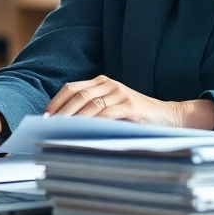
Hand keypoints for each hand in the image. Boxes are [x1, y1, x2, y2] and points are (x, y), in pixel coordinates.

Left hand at [44, 75, 213, 128]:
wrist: (170, 118)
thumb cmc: (137, 117)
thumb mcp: (112, 110)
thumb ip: (92, 112)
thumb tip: (63, 127)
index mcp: (102, 83)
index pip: (72, 88)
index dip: (56, 101)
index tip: (44, 117)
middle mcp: (109, 84)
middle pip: (78, 95)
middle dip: (60, 111)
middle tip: (47, 126)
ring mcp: (120, 93)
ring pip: (90, 103)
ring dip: (73, 117)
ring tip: (60, 130)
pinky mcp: (130, 105)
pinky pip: (106, 113)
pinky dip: (93, 122)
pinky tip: (83, 131)